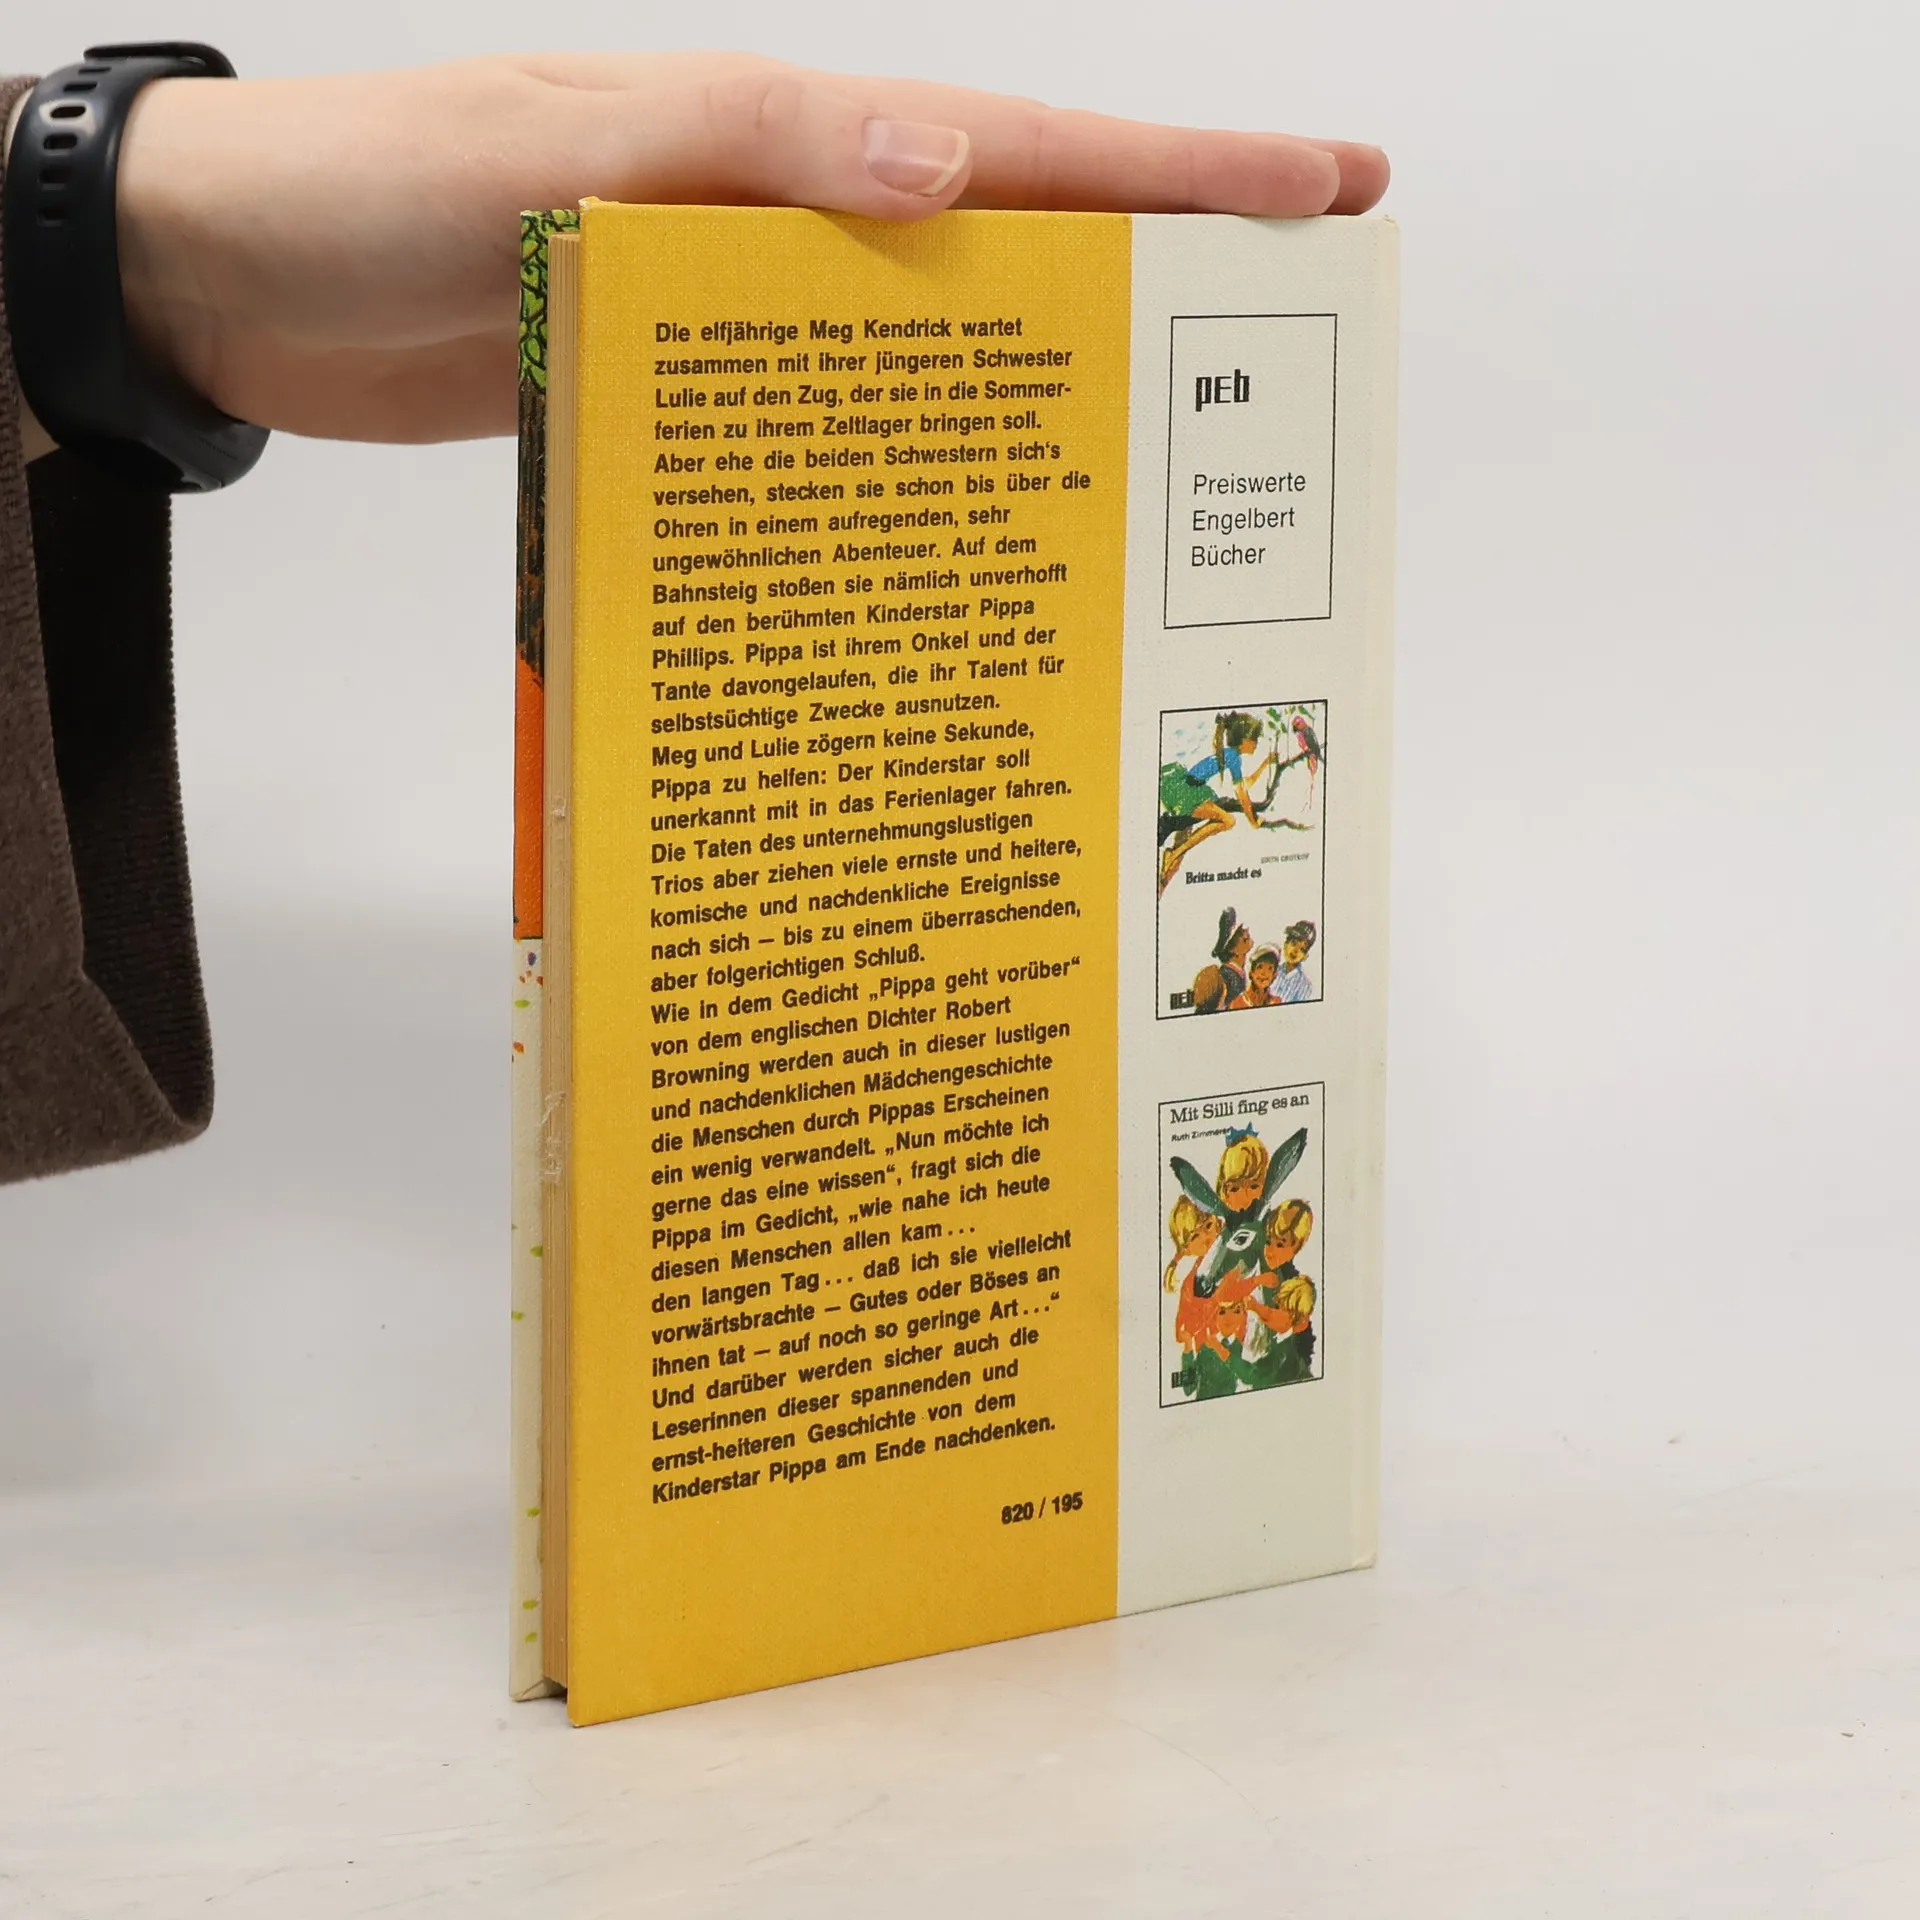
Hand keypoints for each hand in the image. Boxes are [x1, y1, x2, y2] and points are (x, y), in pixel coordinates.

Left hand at [112, 52, 1386, 443]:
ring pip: (932, 361)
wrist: (238, 283)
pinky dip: (897, 480)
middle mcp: (788, 227)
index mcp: (785, 141)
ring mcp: (746, 325)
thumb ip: (738, 151)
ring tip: (1161, 484)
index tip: (1327, 192)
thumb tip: (941, 155)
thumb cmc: (372, 189)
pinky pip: (829, 438)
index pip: (1027, 148)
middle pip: (1016, 257)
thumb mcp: (553, 152)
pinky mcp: (692, 408)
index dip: (1184, 177)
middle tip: (1284, 358)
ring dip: (1041, 408)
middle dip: (1158, 297)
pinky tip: (950, 544)